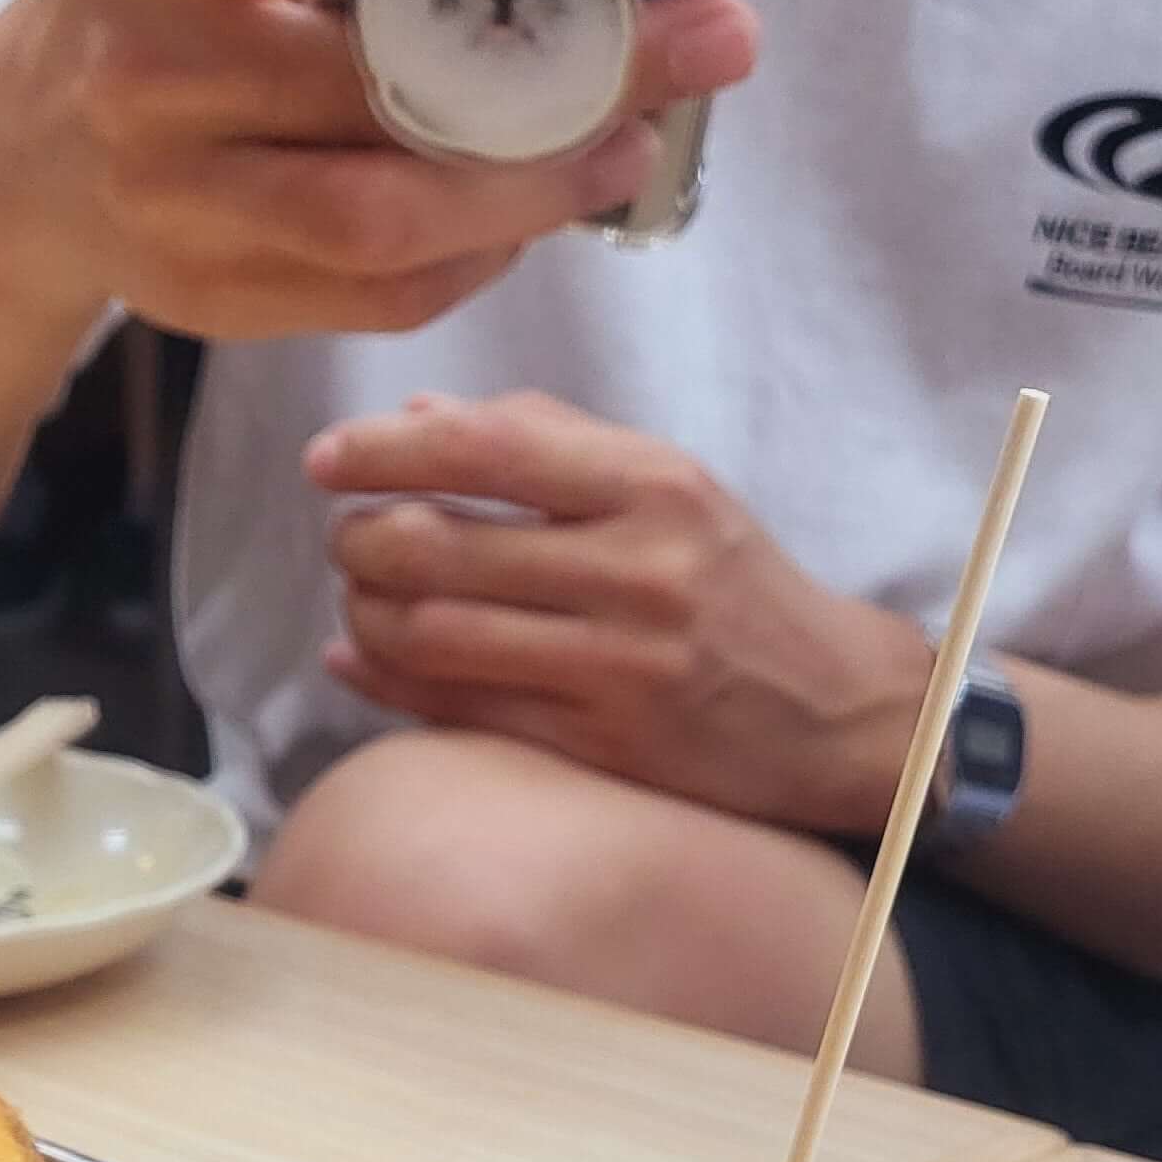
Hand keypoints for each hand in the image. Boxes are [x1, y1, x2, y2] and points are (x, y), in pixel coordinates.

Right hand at [0, 0, 757, 343]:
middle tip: (706, 35)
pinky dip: (476, 255)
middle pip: (387, 71)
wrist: (25, 157)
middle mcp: (151, 70)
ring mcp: (175, 200)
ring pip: (388, 208)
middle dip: (571, 52)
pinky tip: (539, 209)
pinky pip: (375, 292)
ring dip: (537, 183)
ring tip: (634, 143)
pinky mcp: (210, 296)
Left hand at [310, 391, 936, 831]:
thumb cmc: (733, 587)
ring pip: (437, 634)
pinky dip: (388, 680)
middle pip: (443, 546)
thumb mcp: (670, 488)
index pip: (489, 446)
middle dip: (362, 539)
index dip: (388, 449)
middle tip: (343, 537)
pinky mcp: (602, 747)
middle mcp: (636, 571)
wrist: (834, 711)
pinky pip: (461, 710)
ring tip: (355, 595)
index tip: (327, 457)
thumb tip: (422, 413)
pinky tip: (357, 656)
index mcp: (653, 485)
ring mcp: (617, 666)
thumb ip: (549, 443)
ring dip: (366, 612)